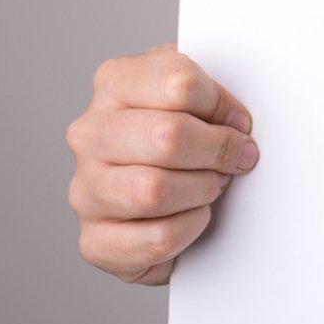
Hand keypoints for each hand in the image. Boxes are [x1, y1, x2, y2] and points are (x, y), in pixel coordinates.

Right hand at [66, 43, 258, 283]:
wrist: (158, 198)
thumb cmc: (184, 139)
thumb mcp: (199, 96)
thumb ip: (216, 91)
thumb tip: (236, 121)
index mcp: (115, 84)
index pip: (179, 82)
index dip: (222, 105)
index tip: (237, 120)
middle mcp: (90, 134)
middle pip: (167, 136)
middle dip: (217, 150)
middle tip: (237, 157)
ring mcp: (85, 189)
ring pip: (153, 191)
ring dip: (201, 190)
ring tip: (211, 186)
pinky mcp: (94, 241)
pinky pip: (157, 239)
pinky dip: (190, 229)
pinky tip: (192, 216)